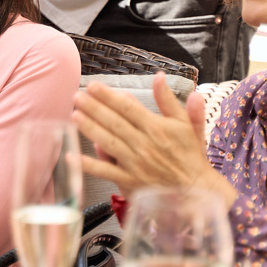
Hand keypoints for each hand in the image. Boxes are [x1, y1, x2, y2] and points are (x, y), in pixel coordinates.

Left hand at [73, 72, 227, 197]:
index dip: (109, 96)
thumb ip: (169, 100)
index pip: (127, 107)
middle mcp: (143, 144)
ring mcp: (134, 163)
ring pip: (107, 142)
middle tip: (77, 96)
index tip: (93, 85)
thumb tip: (159, 76)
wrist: (195, 189)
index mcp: (155, 127)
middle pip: (114, 122)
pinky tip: (71, 156)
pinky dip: (87, 165)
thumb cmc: (190, 155)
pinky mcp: (129, 181)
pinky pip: (105, 171)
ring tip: (74, 114)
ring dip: (89, 128)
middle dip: (93, 108)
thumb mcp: (186, 124)